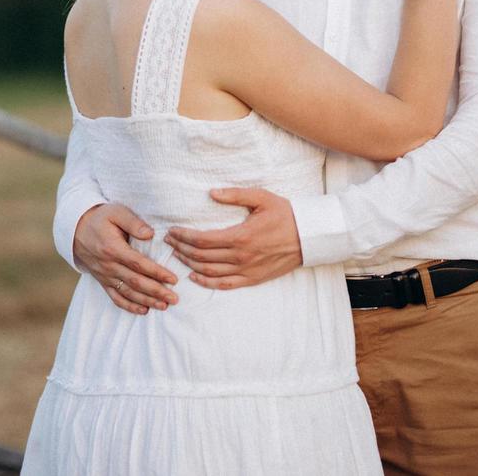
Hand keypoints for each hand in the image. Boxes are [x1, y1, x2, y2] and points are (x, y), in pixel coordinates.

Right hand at [74, 203, 178, 314]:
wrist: (76, 229)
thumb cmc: (101, 218)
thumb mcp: (116, 212)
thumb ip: (133, 222)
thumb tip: (150, 234)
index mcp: (113, 249)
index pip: (139, 264)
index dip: (157, 273)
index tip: (173, 279)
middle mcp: (109, 266)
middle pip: (136, 282)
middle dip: (156, 292)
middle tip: (174, 298)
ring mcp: (105, 276)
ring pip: (128, 293)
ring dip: (146, 301)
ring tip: (164, 306)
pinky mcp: (102, 281)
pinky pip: (115, 297)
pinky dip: (129, 306)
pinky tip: (143, 310)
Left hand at [165, 188, 301, 289]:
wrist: (308, 236)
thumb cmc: (285, 214)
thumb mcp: (261, 198)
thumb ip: (235, 195)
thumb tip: (211, 193)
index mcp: (240, 236)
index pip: (203, 239)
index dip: (184, 236)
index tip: (173, 231)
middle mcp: (240, 256)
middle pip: (202, 256)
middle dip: (181, 248)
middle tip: (169, 242)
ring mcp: (246, 270)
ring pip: (209, 271)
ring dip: (190, 263)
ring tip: (177, 255)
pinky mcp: (252, 278)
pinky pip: (225, 284)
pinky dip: (207, 282)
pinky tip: (195, 277)